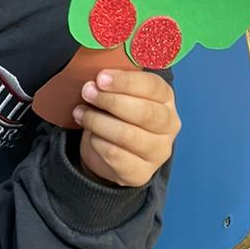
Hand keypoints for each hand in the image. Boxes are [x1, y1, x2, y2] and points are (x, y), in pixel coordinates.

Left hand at [73, 68, 179, 187]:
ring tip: (80, 112)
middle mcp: (169, 126)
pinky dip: (97, 142)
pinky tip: (89, 135)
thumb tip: (98, 75)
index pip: (152, 86)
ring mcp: (158, 152)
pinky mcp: (142, 173)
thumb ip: (115, 81)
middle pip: (144, 112)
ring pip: (128, 135)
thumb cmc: (118, 113)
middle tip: (87, 92)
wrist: (112, 151)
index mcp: (166, 99)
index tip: (100, 77)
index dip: (125, 81)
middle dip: (111, 100)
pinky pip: (116, 156)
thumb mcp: (120, 92)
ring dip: (98, 121)